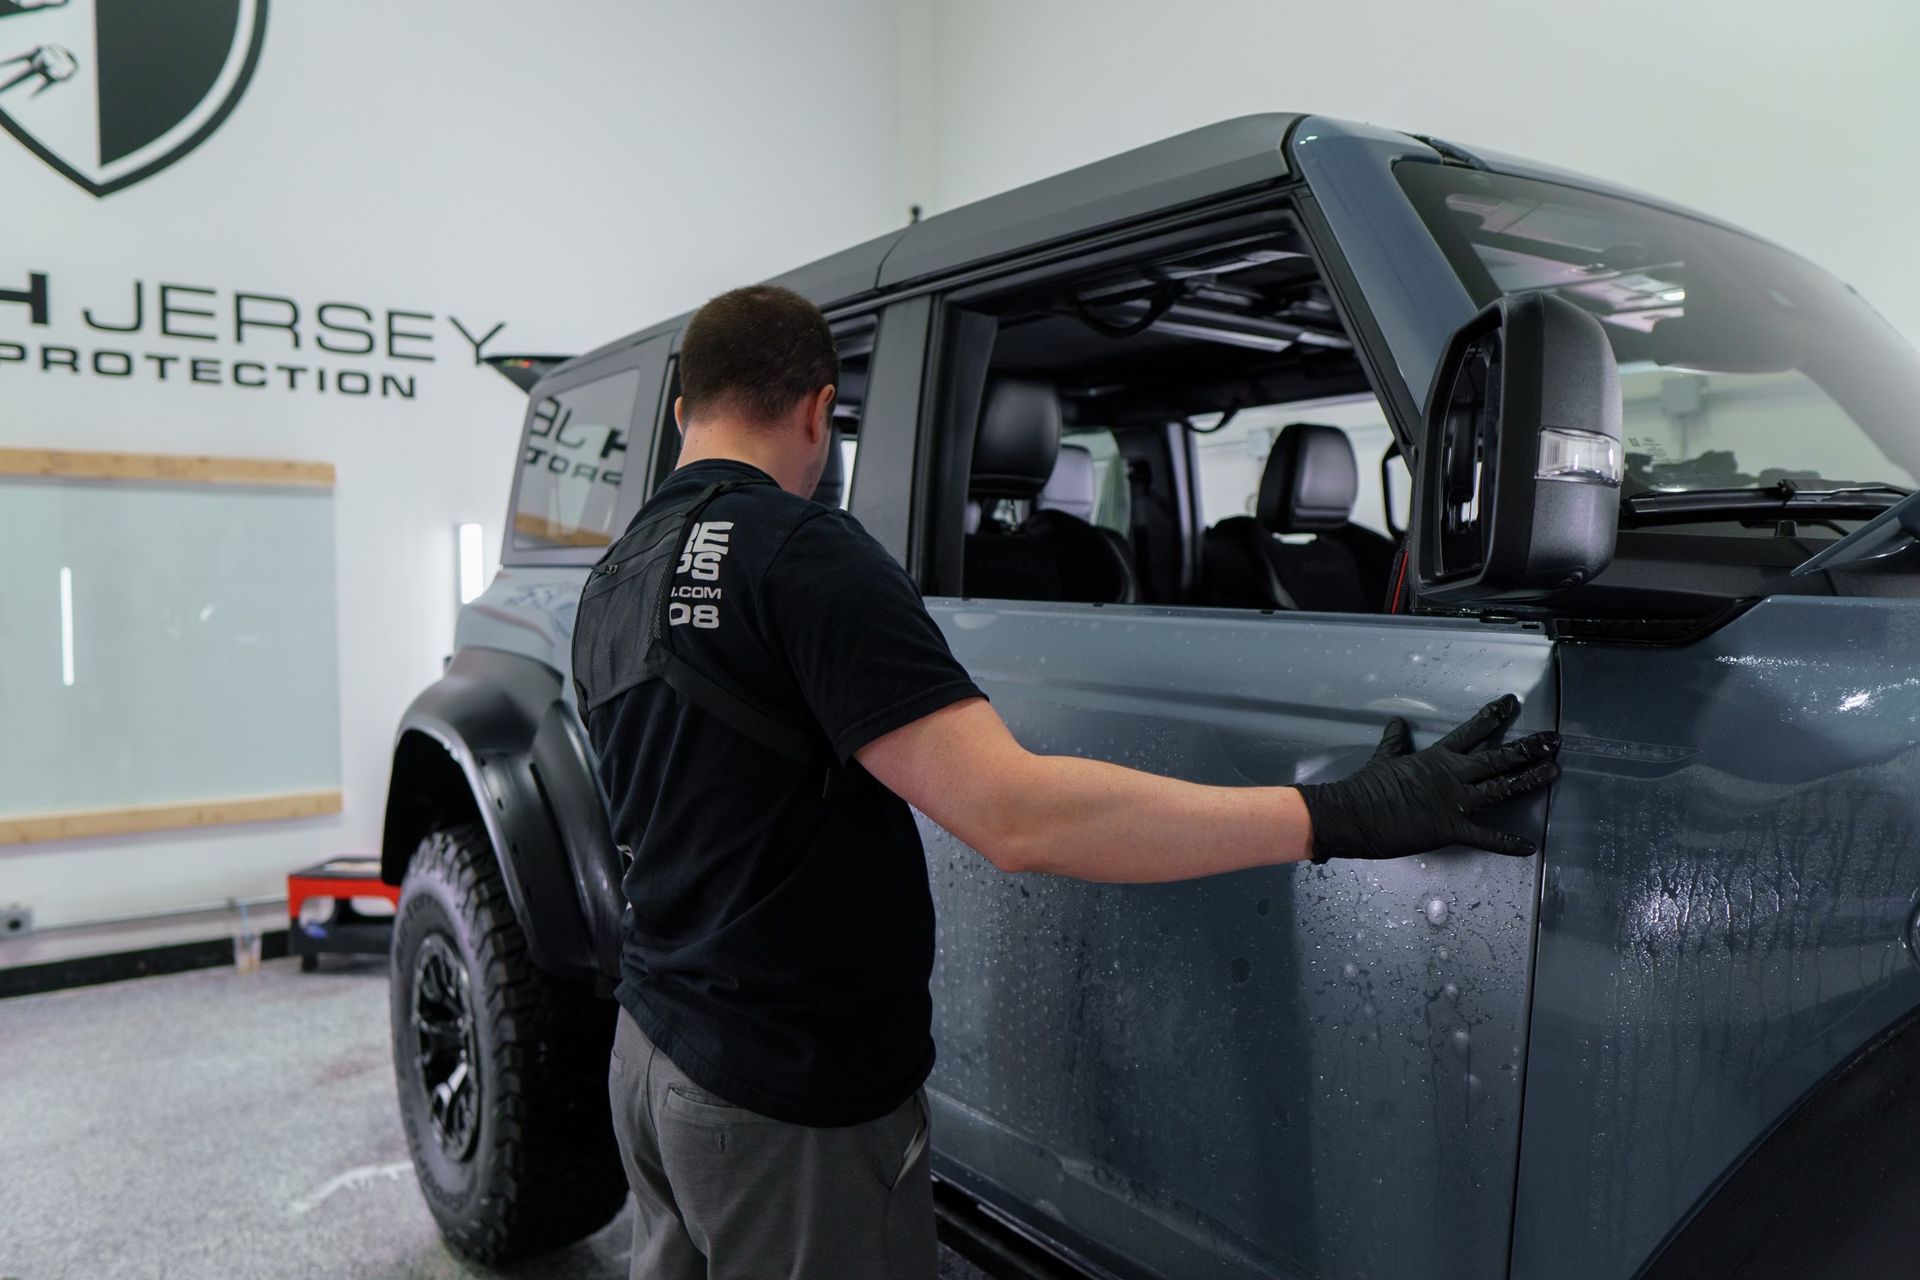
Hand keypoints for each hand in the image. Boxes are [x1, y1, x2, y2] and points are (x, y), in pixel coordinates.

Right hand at [1297, 694, 1558, 861]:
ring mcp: (1453, 801)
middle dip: (1528, 747)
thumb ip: (1395, 742)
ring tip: (1553, 770)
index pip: (1472, 731)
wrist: (1353, 814)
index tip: (1511, 703)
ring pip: (1500, 788)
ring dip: (1529, 779)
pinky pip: (1484, 837)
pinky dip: (1506, 843)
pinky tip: (1528, 846)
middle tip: (1553, 739)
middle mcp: (1451, 775)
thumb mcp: (1383, 759)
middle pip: (1498, 757)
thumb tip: (1396, 724)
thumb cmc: (1365, 787)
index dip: (1494, 716)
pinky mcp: (1449, 828)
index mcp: (1437, 758)